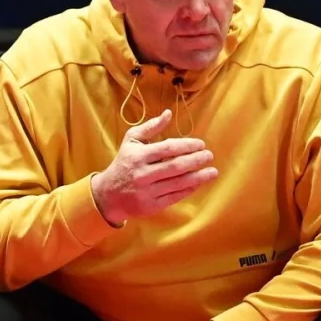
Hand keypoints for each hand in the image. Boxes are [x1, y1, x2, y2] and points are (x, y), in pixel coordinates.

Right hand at [91, 109, 217, 225]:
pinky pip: (174, 197)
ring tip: (213, 172)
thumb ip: (150, 127)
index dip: (187, 146)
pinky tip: (199, 183)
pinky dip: (189, 190)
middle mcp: (142, 174)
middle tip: (209, 156)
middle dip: (196, 160)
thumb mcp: (131, 142)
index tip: (201, 144)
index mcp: (138, 156)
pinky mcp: (151, 206)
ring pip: (177, 183)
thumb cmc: (124, 163)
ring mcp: (147, 192)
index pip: (167, 148)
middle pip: (175, 166)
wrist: (108, 194)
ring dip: (198, 177)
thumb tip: (169, 113)